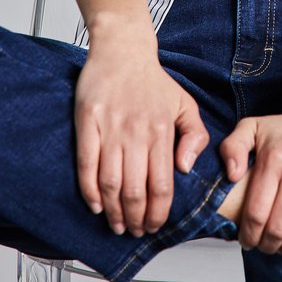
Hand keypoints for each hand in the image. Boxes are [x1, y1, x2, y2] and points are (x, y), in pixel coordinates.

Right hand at [74, 25, 208, 236]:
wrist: (123, 50)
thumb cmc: (154, 81)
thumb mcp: (186, 105)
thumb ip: (195, 137)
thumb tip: (185, 168)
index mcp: (162, 131)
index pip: (162, 184)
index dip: (158, 212)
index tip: (154, 226)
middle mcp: (137, 132)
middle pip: (135, 190)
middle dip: (134, 218)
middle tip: (133, 231)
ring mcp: (111, 128)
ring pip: (111, 182)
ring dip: (113, 210)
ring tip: (115, 224)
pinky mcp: (87, 122)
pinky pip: (86, 163)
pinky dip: (89, 189)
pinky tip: (95, 205)